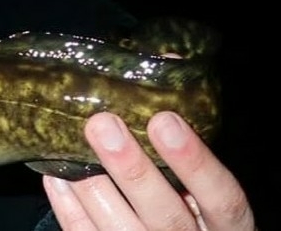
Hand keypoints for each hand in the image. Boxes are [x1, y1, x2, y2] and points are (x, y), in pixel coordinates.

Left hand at [43, 111, 254, 229]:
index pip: (222, 197)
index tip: (164, 120)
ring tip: (70, 142)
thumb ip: (189, 149)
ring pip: (119, 228)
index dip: (195, 161)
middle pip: (163, 213)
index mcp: (226, 225)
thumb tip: (166, 66)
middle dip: (131, 169)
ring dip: (91, 183)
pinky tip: (54, 176)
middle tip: (102, 125)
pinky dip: (68, 206)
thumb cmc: (194, 210)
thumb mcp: (206, 189)